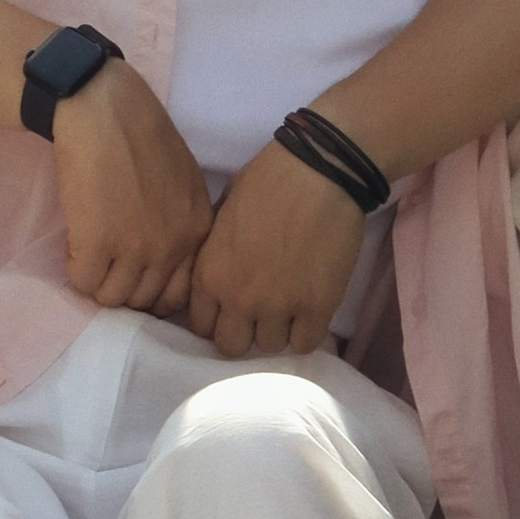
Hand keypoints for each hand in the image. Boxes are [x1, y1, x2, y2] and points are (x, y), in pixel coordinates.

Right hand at [53, 61, 213, 314]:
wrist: (101, 109)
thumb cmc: (139, 132)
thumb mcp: (182, 180)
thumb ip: (179, 222)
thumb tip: (160, 257)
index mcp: (197, 231)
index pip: (178, 293)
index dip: (150, 288)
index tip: (131, 272)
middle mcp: (172, 246)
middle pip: (144, 300)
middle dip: (121, 287)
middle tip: (105, 263)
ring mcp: (135, 248)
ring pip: (112, 298)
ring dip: (96, 280)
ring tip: (88, 251)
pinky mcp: (97, 244)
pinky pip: (83, 282)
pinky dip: (74, 268)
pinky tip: (74, 242)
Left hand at [189, 140, 366, 355]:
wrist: (318, 171)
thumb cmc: (267, 180)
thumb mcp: (221, 214)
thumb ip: (214, 253)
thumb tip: (219, 274)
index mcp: (209, 274)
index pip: (201, 325)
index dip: (217, 318)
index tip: (232, 308)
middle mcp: (238, 298)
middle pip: (231, 345)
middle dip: (243, 332)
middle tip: (259, 313)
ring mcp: (277, 307)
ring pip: (269, 346)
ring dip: (277, 329)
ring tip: (289, 306)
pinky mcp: (316, 308)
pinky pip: (304, 344)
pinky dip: (305, 332)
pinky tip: (309, 311)